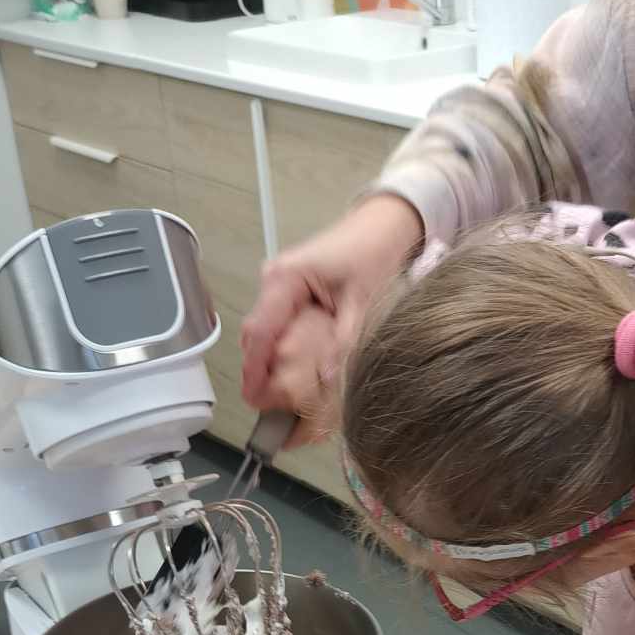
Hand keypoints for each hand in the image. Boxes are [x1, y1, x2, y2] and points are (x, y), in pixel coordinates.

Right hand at [239, 195, 423, 443]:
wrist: (381, 226)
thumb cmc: (371, 253)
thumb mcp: (361, 300)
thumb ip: (343, 339)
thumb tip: (328, 378)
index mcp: (284, 279)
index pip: (258, 331)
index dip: (253, 369)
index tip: (253, 398)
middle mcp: (274, 281)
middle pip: (256, 337)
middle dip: (260, 373)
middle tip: (271, 408)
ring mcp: (279, 287)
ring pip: (265, 334)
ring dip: (272, 364)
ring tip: (284, 397)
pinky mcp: (289, 294)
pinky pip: (279, 328)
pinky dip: (284, 352)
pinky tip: (297, 373)